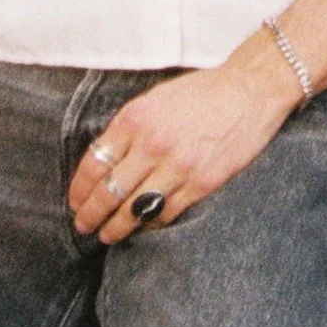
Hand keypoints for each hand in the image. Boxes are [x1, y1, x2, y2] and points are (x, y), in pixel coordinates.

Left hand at [68, 46, 297, 247]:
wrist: (250, 90)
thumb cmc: (202, 92)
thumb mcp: (155, 99)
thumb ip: (129, 128)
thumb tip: (105, 161)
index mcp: (135, 119)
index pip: (94, 164)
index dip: (79, 190)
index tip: (76, 202)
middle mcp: (152, 144)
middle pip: (108, 192)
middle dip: (91, 215)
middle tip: (84, 226)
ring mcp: (178, 166)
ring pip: (134, 209)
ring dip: (116, 228)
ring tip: (108, 236)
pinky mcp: (202, 183)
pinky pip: (166, 213)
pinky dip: (150, 224)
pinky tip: (143, 227)